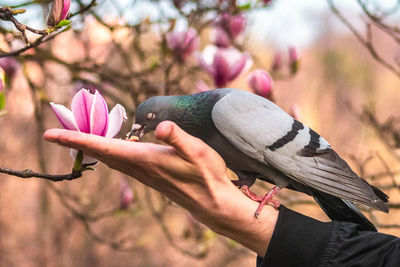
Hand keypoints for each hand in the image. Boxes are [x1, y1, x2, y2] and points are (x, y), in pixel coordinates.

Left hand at [44, 121, 277, 255]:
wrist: (211, 201)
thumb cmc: (206, 176)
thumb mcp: (197, 151)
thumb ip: (178, 138)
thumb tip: (160, 127)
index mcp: (144, 159)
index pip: (103, 146)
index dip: (76, 139)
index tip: (51, 135)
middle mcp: (138, 167)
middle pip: (100, 153)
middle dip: (76, 142)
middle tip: (55, 133)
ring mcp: (143, 173)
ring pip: (108, 158)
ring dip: (90, 147)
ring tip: (75, 137)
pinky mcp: (149, 175)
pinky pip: (119, 162)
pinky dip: (106, 153)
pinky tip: (108, 148)